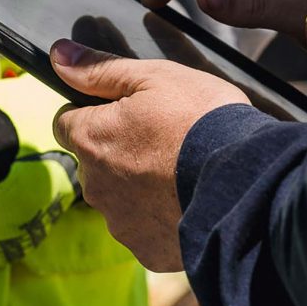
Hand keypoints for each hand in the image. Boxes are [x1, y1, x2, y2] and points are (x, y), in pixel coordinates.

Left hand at [49, 39, 248, 271]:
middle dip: (115, 152)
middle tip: (161, 141)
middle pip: (92, 162)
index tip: (122, 113)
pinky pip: (144, 230)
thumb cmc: (202, 121)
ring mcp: (119, 222)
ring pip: (117, 198)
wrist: (248, 182)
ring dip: (136, 187)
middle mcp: (94, 186)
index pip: (65, 122)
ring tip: (179, 174)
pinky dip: (159, 218)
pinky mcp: (147, 250)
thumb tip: (58, 55)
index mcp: (90, 140)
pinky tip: (187, 203)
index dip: (92, 113)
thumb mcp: (155, 78)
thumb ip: (101, 69)